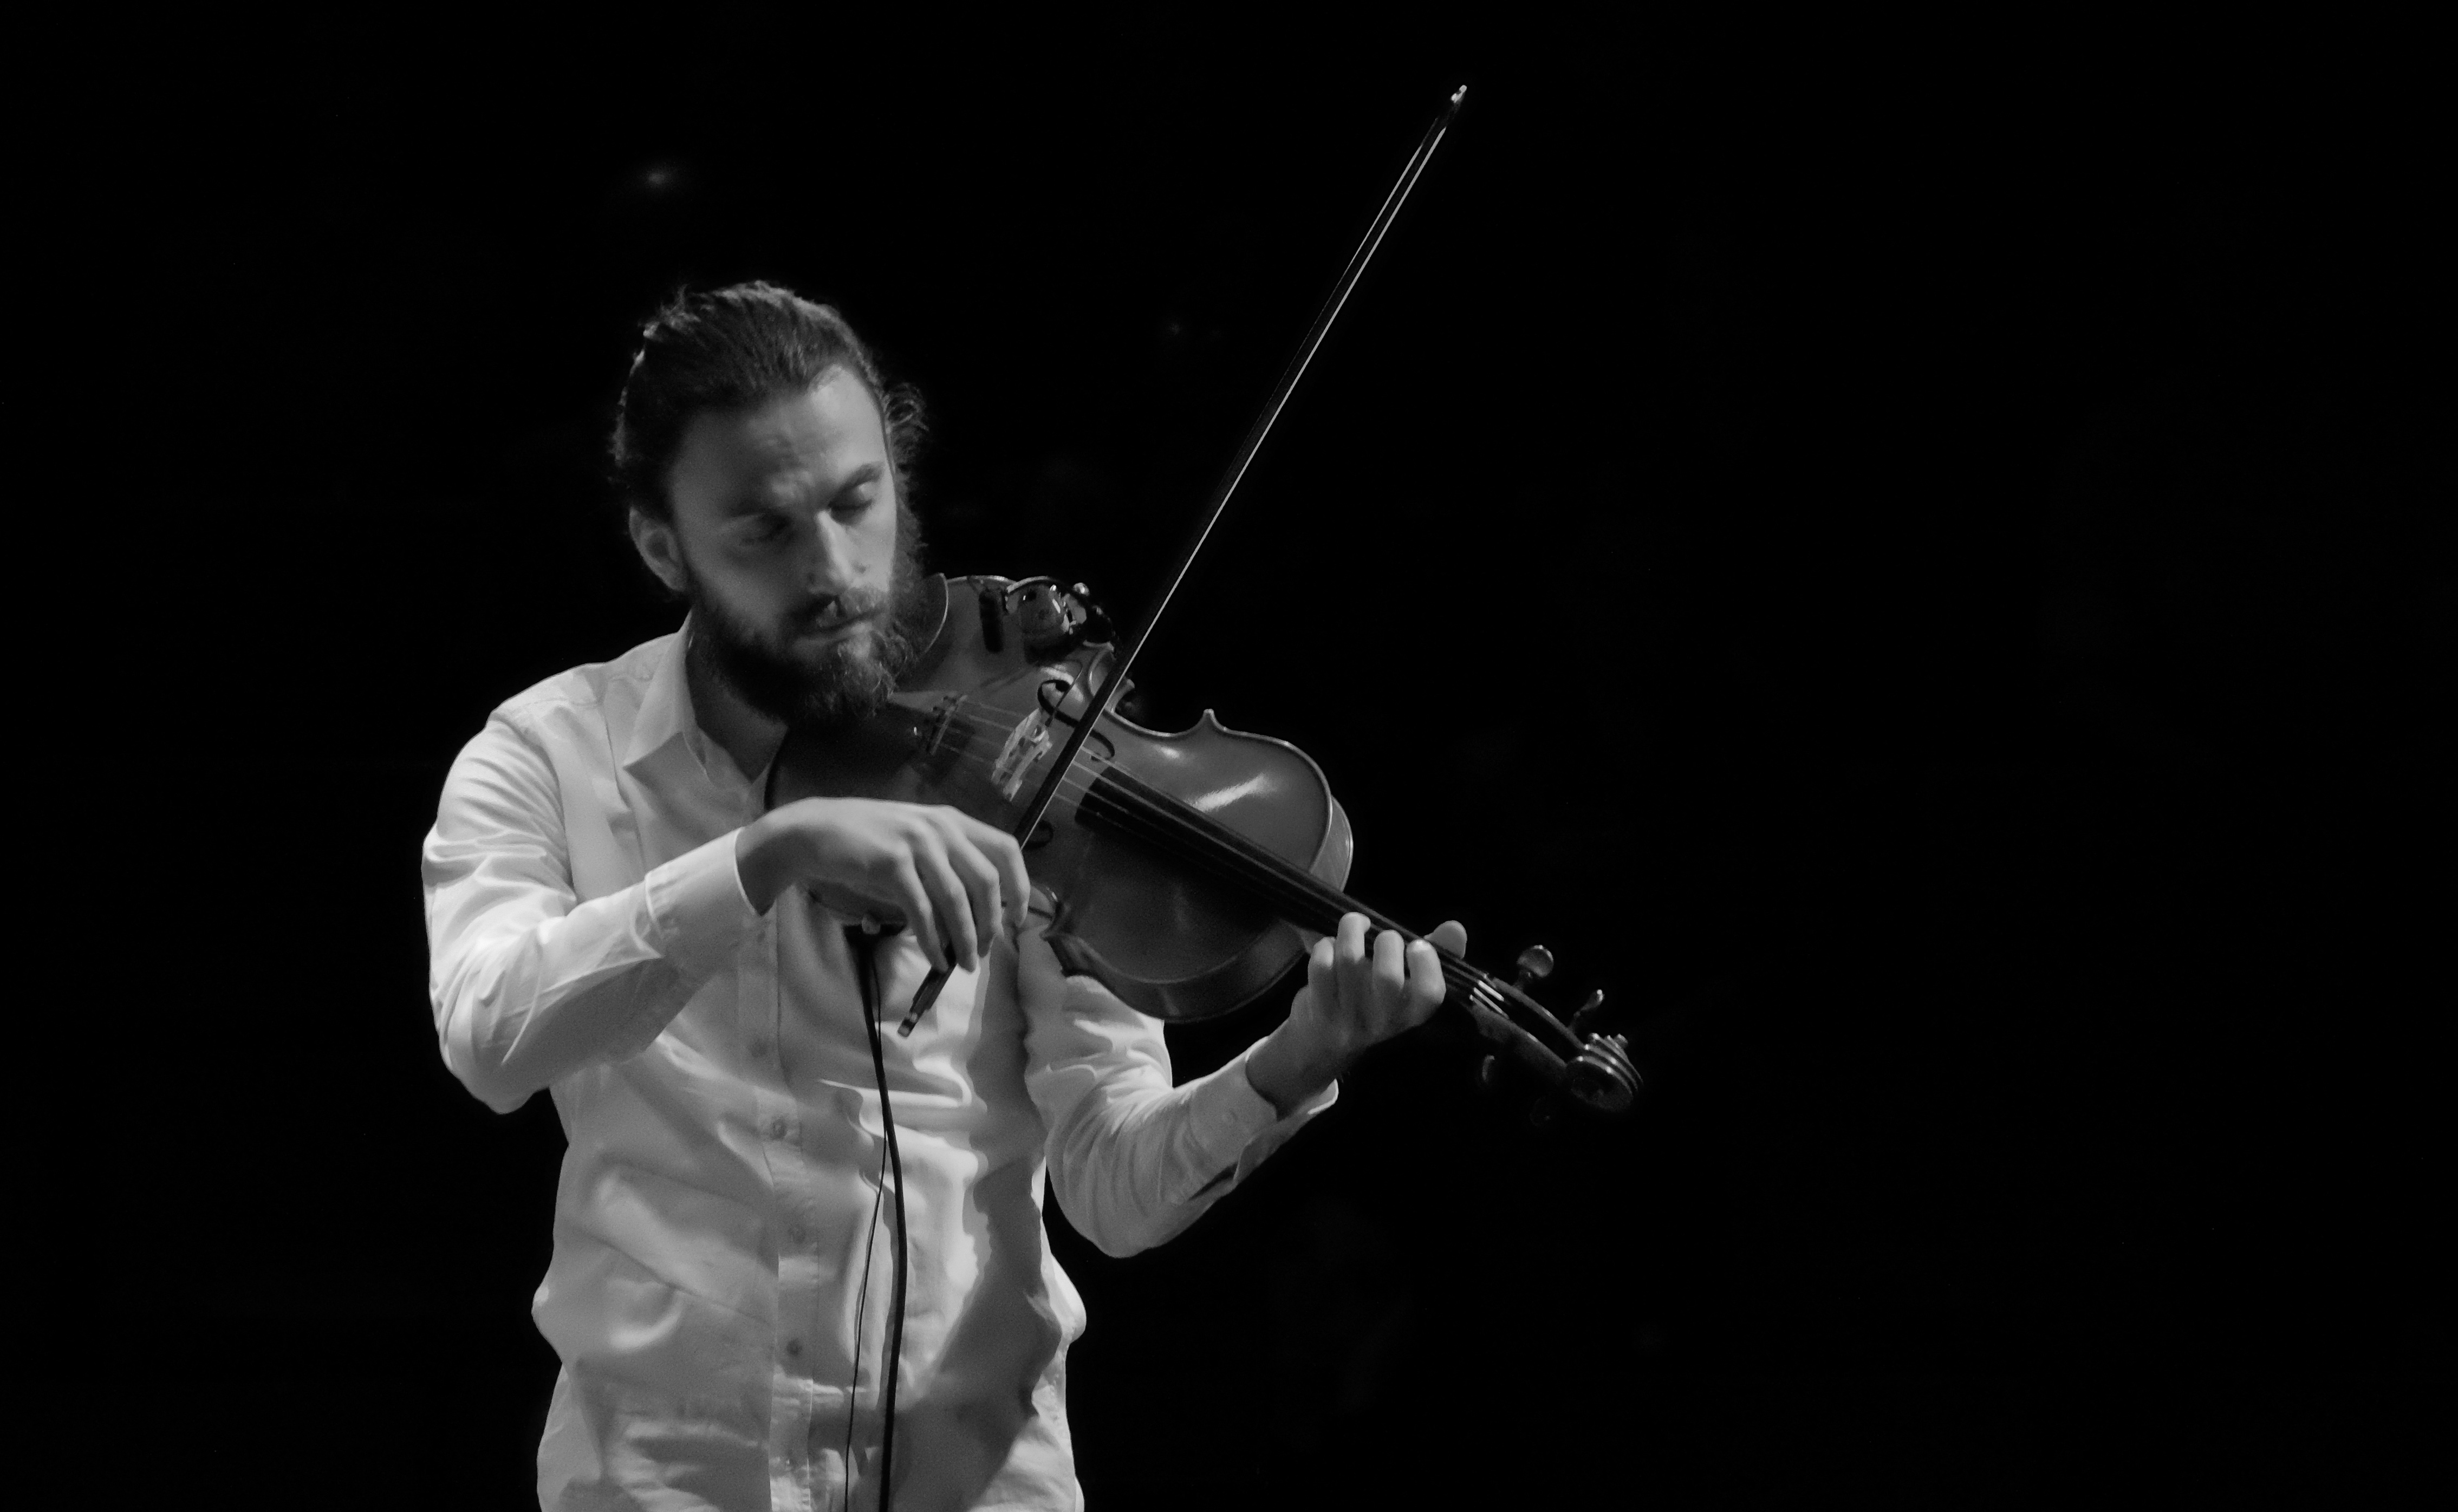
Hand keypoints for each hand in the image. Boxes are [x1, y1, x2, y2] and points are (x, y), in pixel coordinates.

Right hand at [736, 798, 1030, 973]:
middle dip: (991, 923)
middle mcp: (941, 827)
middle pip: (986, 881)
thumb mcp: (915, 844)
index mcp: (952, 820)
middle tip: (985, 950)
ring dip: (965, 939)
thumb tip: (974, 918)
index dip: (1019, 885)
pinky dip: (933, 941)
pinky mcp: (892, 863)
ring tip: (965, 965)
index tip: (1018, 918)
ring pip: (957, 899)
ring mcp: (917, 843)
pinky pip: (922, 911)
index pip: (1005, 849)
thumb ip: (946, 869)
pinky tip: (936, 959)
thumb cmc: (867, 843)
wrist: (815, 832)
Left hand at [1245, 913, 1463, 1116]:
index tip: (1417, 944)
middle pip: (1388, 977)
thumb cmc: (1372, 1001)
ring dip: (1352, 930)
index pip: (1430, 995)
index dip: (1427, 964)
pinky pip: (1321, 967)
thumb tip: (1456, 927)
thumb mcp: (1406, 983)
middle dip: (1387, 941)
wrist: (1322, 1045)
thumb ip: (1433, 953)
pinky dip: (1325, 946)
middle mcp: (1383, 1021)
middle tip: (1382, 935)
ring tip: (1355, 924)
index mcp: (1412, 1014)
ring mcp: (1349, 1019)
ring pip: (1350, 961)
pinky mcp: (1319, 1011)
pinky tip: (1330, 946)